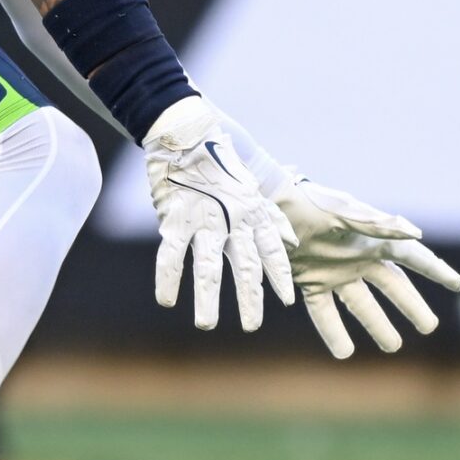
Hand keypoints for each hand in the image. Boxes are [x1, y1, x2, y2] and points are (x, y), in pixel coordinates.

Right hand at [143, 95, 296, 331]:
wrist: (186, 133)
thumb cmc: (221, 163)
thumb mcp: (252, 190)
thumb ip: (271, 219)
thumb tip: (293, 244)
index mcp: (252, 213)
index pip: (271, 250)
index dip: (278, 275)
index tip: (286, 300)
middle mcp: (232, 220)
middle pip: (243, 265)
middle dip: (249, 298)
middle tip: (252, 326)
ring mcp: (202, 220)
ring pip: (206, 266)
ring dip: (207, 297)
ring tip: (207, 325)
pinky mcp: (174, 218)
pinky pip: (170, 253)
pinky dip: (168, 277)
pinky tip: (166, 300)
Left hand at [276, 177, 459, 357]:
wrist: (269, 206)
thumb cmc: (310, 203)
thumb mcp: (345, 211)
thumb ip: (378, 224)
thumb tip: (416, 234)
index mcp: (373, 238)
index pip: (412, 257)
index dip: (435, 270)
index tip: (457, 284)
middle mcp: (358, 258)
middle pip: (393, 288)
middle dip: (411, 307)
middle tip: (429, 327)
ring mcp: (336, 273)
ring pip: (363, 306)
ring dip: (377, 326)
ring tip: (392, 347)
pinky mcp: (311, 283)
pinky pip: (325, 313)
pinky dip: (334, 332)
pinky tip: (344, 353)